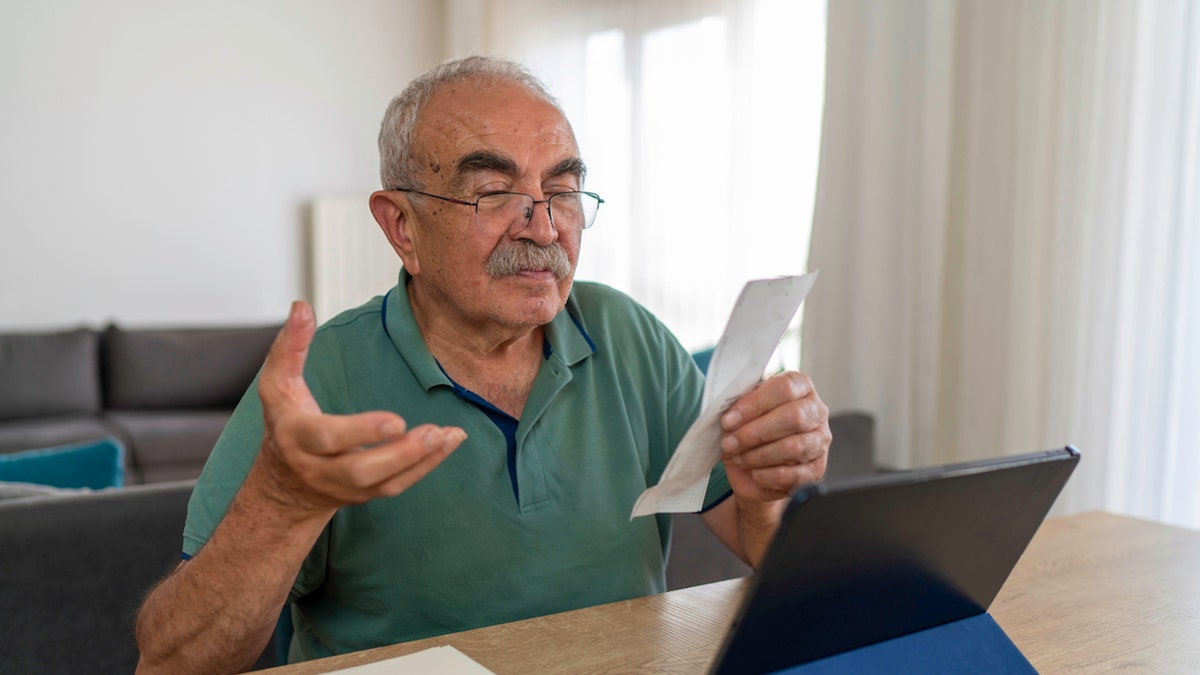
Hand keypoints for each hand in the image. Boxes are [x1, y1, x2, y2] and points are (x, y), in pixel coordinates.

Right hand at [253, 301, 465, 514]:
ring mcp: (345, 486)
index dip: (361, 431)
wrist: (283, 485)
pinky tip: (449, 443)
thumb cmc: (285, 423)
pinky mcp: (366, 493)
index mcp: (297, 438)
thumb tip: (301, 306)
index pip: (328, 438)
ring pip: (385, 482)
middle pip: (360, 470)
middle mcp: (320, 468)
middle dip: (399, 453)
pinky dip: (426, 467)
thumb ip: (290, 346)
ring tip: (449, 435)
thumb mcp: (277, 384)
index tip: (396, 419)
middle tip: (432, 431)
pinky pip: (398, 486)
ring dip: (420, 460)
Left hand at [719, 371, 829, 502]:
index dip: (755, 403)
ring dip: (759, 454)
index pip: (785, 387)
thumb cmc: (748, 431)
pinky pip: (794, 474)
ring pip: (794, 447)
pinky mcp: (817, 469)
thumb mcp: (741, 413)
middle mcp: (816, 411)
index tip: (728, 419)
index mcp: (800, 387)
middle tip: (729, 442)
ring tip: (739, 458)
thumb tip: (729, 412)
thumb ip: (738, 405)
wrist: (753, 468)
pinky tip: (754, 473)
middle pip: (794, 416)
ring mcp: (820, 441)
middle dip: (755, 432)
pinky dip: (768, 475)